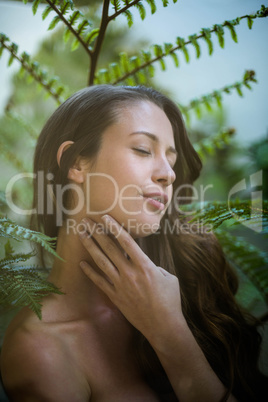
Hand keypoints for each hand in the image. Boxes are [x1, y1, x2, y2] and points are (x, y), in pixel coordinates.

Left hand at [78, 215, 184, 346]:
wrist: (163, 326)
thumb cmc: (170, 300)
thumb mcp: (169, 277)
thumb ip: (155, 266)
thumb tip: (144, 263)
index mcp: (145, 265)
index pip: (126, 241)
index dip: (115, 228)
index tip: (105, 217)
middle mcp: (129, 272)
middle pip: (110, 248)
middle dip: (97, 232)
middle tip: (87, 220)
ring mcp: (120, 285)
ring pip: (101, 261)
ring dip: (90, 246)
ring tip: (81, 235)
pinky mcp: (115, 296)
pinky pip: (99, 282)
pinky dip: (90, 272)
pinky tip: (82, 263)